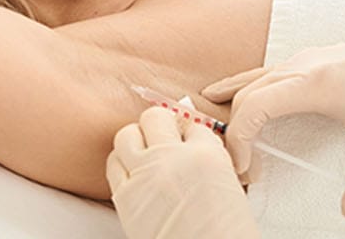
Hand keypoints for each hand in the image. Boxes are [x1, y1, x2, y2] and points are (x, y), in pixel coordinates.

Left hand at [106, 107, 258, 238]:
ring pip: (127, 134)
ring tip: (145, 154)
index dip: (190, 131)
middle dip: (160, 125)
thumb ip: (211, 162)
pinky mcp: (124, 197)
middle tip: (164, 139)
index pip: (193, 124)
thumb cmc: (225, 234)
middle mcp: (173, 158)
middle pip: (155, 116)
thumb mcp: (230, 189)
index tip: (188, 139)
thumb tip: (195, 146)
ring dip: (136, 141)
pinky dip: (121, 164)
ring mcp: (145, 176)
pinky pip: (113, 164)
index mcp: (208, 155)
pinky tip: (132, 172)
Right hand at [202, 1, 344, 219]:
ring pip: (250, 80)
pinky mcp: (307, 58)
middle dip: (233, 131)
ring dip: (233, 106)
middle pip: (245, 96)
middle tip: (240, 165)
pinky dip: (243, 88)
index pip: (253, 108)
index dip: (239, 139)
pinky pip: (262, 72)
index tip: (246, 167)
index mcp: (312, 84)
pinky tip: (233, 97)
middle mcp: (299, 66)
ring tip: (218, 132)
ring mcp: (301, 58)